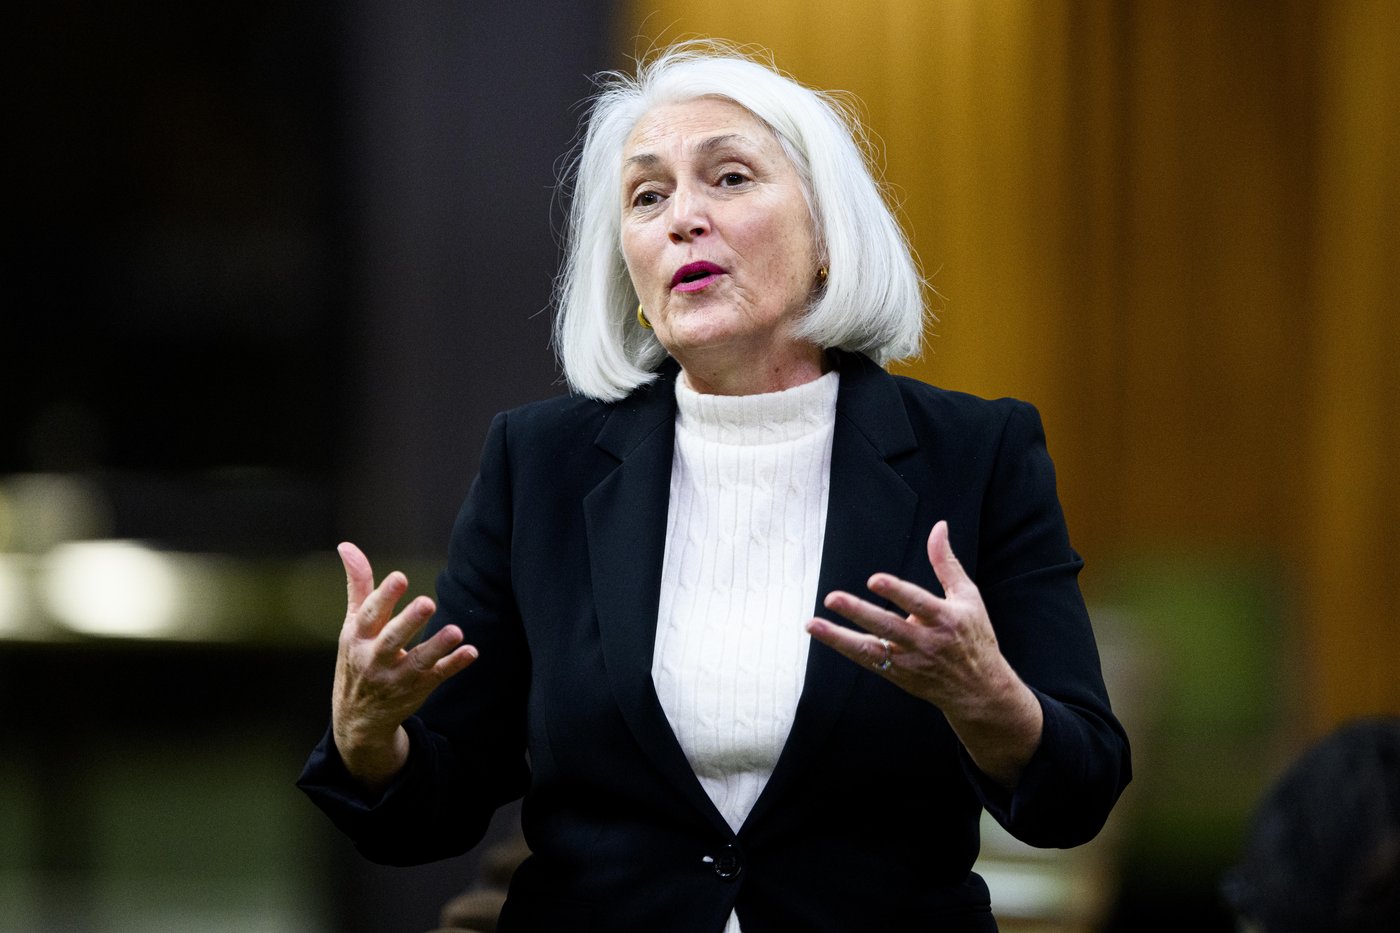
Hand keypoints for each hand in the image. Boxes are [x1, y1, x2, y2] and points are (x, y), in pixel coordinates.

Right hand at [331, 542, 478, 789]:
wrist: (357, 720)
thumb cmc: (356, 659)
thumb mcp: (351, 625)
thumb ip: (357, 586)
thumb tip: (346, 546)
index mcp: (357, 638)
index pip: (370, 615)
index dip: (384, 596)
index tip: (400, 578)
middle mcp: (374, 659)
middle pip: (392, 639)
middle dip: (409, 622)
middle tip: (427, 603)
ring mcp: (396, 677)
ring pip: (417, 662)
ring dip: (437, 646)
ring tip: (456, 631)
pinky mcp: (417, 689)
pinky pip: (437, 677)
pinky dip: (453, 665)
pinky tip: (471, 652)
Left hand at [806, 521, 1042, 786]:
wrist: (979, 690)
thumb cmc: (973, 635)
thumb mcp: (967, 597)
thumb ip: (946, 563)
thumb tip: (939, 526)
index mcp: (946, 619)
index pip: (919, 603)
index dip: (897, 592)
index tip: (874, 580)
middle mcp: (927, 642)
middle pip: (889, 627)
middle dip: (860, 613)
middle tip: (832, 598)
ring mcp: (911, 662)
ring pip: (872, 650)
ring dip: (840, 638)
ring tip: (812, 624)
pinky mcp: (899, 675)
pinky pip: (868, 661)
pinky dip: (846, 648)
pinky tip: (823, 633)